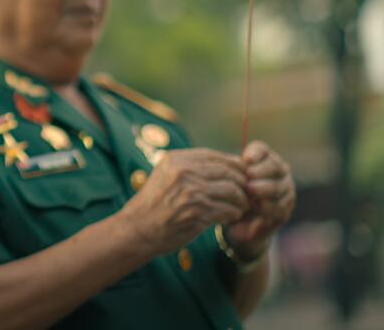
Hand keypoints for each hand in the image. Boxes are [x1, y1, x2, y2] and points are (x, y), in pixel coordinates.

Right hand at [118, 148, 249, 254]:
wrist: (137, 229)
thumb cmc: (154, 204)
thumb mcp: (165, 175)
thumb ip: (189, 166)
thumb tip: (223, 163)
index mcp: (176, 159)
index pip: (214, 155)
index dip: (232, 165)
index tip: (240, 175)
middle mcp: (183, 172)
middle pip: (227, 171)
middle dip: (241, 182)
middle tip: (246, 192)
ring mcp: (191, 192)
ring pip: (232, 191)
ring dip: (241, 200)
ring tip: (240, 206)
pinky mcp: (197, 212)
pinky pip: (227, 210)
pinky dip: (233, 214)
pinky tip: (230, 217)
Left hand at [224, 141, 294, 258]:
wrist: (241, 222)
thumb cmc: (232, 194)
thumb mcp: (230, 183)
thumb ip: (232, 173)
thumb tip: (231, 164)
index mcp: (263, 159)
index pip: (262, 150)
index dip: (256, 153)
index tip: (246, 160)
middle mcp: (278, 171)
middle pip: (274, 167)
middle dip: (262, 173)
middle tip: (250, 180)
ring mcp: (285, 190)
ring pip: (279, 187)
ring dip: (266, 190)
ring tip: (253, 196)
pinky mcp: (285, 209)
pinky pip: (280, 207)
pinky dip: (269, 208)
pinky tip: (259, 209)